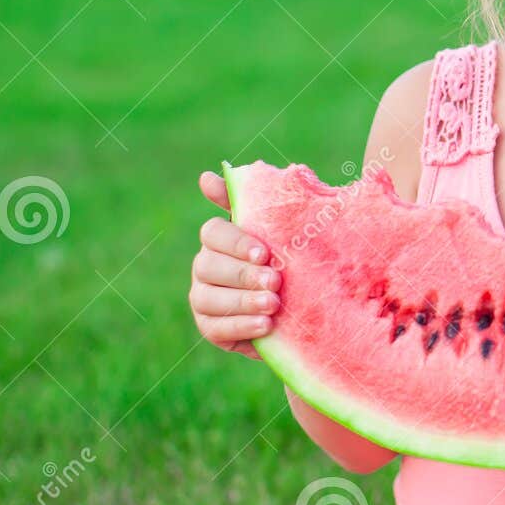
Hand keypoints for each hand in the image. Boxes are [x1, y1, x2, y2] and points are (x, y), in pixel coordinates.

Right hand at [189, 170, 279, 359]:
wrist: (301, 303)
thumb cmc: (289, 256)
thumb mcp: (281, 228)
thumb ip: (251, 201)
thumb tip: (206, 176)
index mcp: (220, 238)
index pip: (213, 232)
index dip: (236, 242)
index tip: (265, 252)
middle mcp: (205, 265)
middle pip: (208, 266)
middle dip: (243, 275)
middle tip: (276, 282)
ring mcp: (203, 296)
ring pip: (209, 298)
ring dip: (242, 302)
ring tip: (273, 305)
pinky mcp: (210, 326)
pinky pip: (215, 328)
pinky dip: (241, 327)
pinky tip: (265, 325)